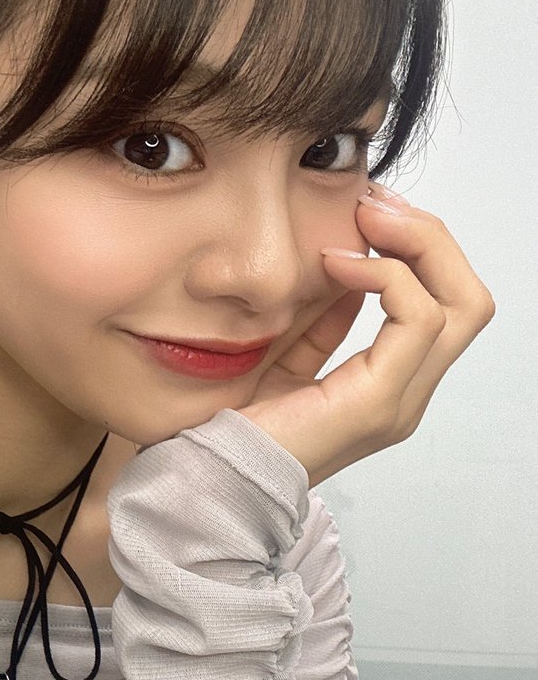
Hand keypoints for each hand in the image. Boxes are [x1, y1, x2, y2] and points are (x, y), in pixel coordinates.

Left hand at [236, 182, 496, 489]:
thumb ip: (323, 318)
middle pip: (469, 299)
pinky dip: (386, 276)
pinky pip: (415, 321)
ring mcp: (398, 402)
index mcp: (389, 383)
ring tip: (364, 221)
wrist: (211, 474)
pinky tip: (338, 264)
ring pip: (461, 306)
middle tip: (375, 204)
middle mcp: (406, 394)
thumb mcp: (287, 354)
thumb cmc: (237, 422)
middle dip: (430, 237)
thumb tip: (346, 263)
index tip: (369, 211)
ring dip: (416, 245)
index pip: (446, 304)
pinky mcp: (375, 404)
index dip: (420, 247)